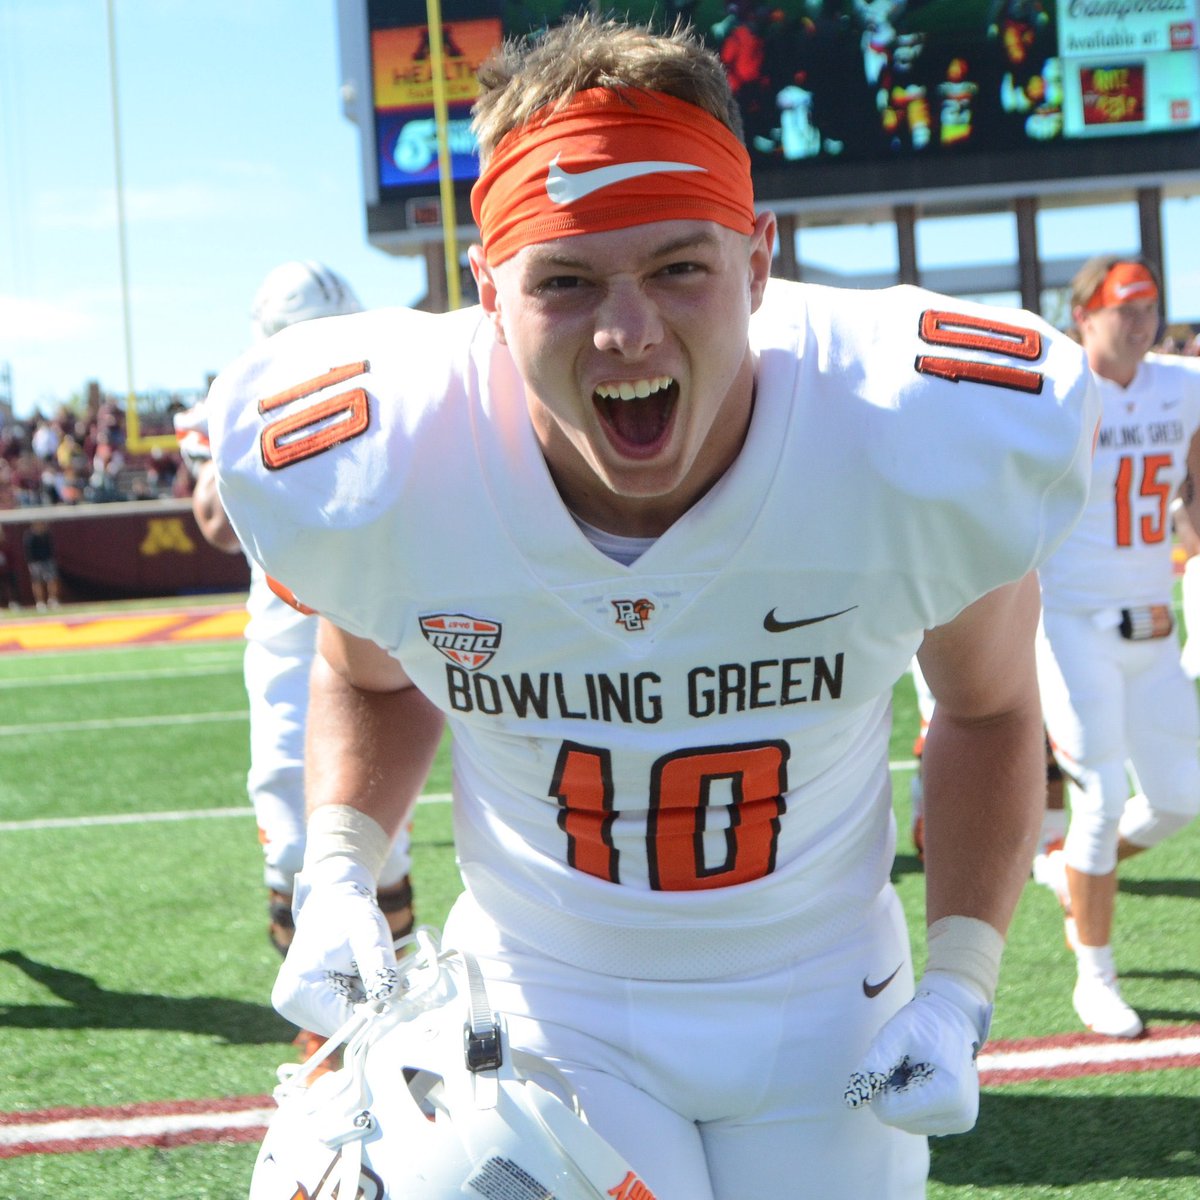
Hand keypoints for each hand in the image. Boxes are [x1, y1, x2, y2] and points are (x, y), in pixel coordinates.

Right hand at [271, 856, 398, 1036]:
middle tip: (396, 980)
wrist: (333, 899)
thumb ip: (376, 963)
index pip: (344, 1024)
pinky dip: (363, 1000)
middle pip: (347, 1026)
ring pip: (349, 1021)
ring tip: (378, 973)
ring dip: (371, 1004)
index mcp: (298, 992)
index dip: (378, 1014)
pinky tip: (368, 978)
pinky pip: (345, 1013)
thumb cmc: (349, 912)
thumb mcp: (367, 932)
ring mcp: (300, 1008)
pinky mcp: (311, 1005)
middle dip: (375, 1008)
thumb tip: (388, 996)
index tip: (403, 996)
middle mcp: (292, 1006)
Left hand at [844, 972, 991, 1136]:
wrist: (955, 1016)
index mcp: (947, 1094)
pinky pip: (918, 1120)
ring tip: (915, 1066)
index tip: (889, 1061)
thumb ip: (873, 1066)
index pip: (889, 1111)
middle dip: (890, 1090)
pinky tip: (923, 1075)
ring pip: (905, 1122)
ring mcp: (961, 1121)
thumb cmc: (923, 1022)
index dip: (878, 1087)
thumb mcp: (894, 1034)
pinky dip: (911, 1099)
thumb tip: (850, 1101)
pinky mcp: (959, 1121)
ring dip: (899, 1095)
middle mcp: (959, 1116)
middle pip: (896, 1119)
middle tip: (904, 1061)